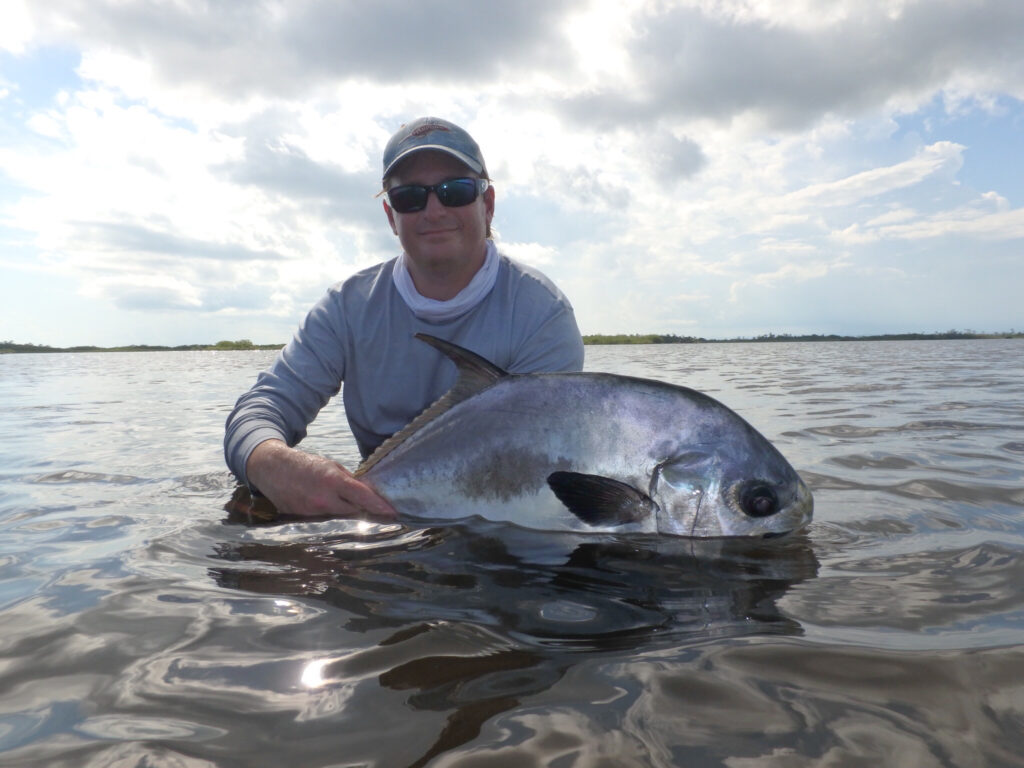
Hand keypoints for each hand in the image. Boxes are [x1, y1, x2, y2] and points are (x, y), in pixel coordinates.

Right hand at [244, 439, 396, 520]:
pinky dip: (331, 522)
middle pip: (353, 514)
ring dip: (349, 520)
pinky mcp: (300, 521)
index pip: (362, 497)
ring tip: (359, 519)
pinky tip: (335, 520)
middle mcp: (322, 500)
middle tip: (382, 520)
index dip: (379, 506)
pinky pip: (323, 524)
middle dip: (367, 515)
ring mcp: (310, 513)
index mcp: (332, 481)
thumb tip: (367, 493)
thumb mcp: (330, 466)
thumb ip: (349, 480)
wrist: (272, 468)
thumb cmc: (305, 464)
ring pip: (338, 521)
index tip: (394, 513)